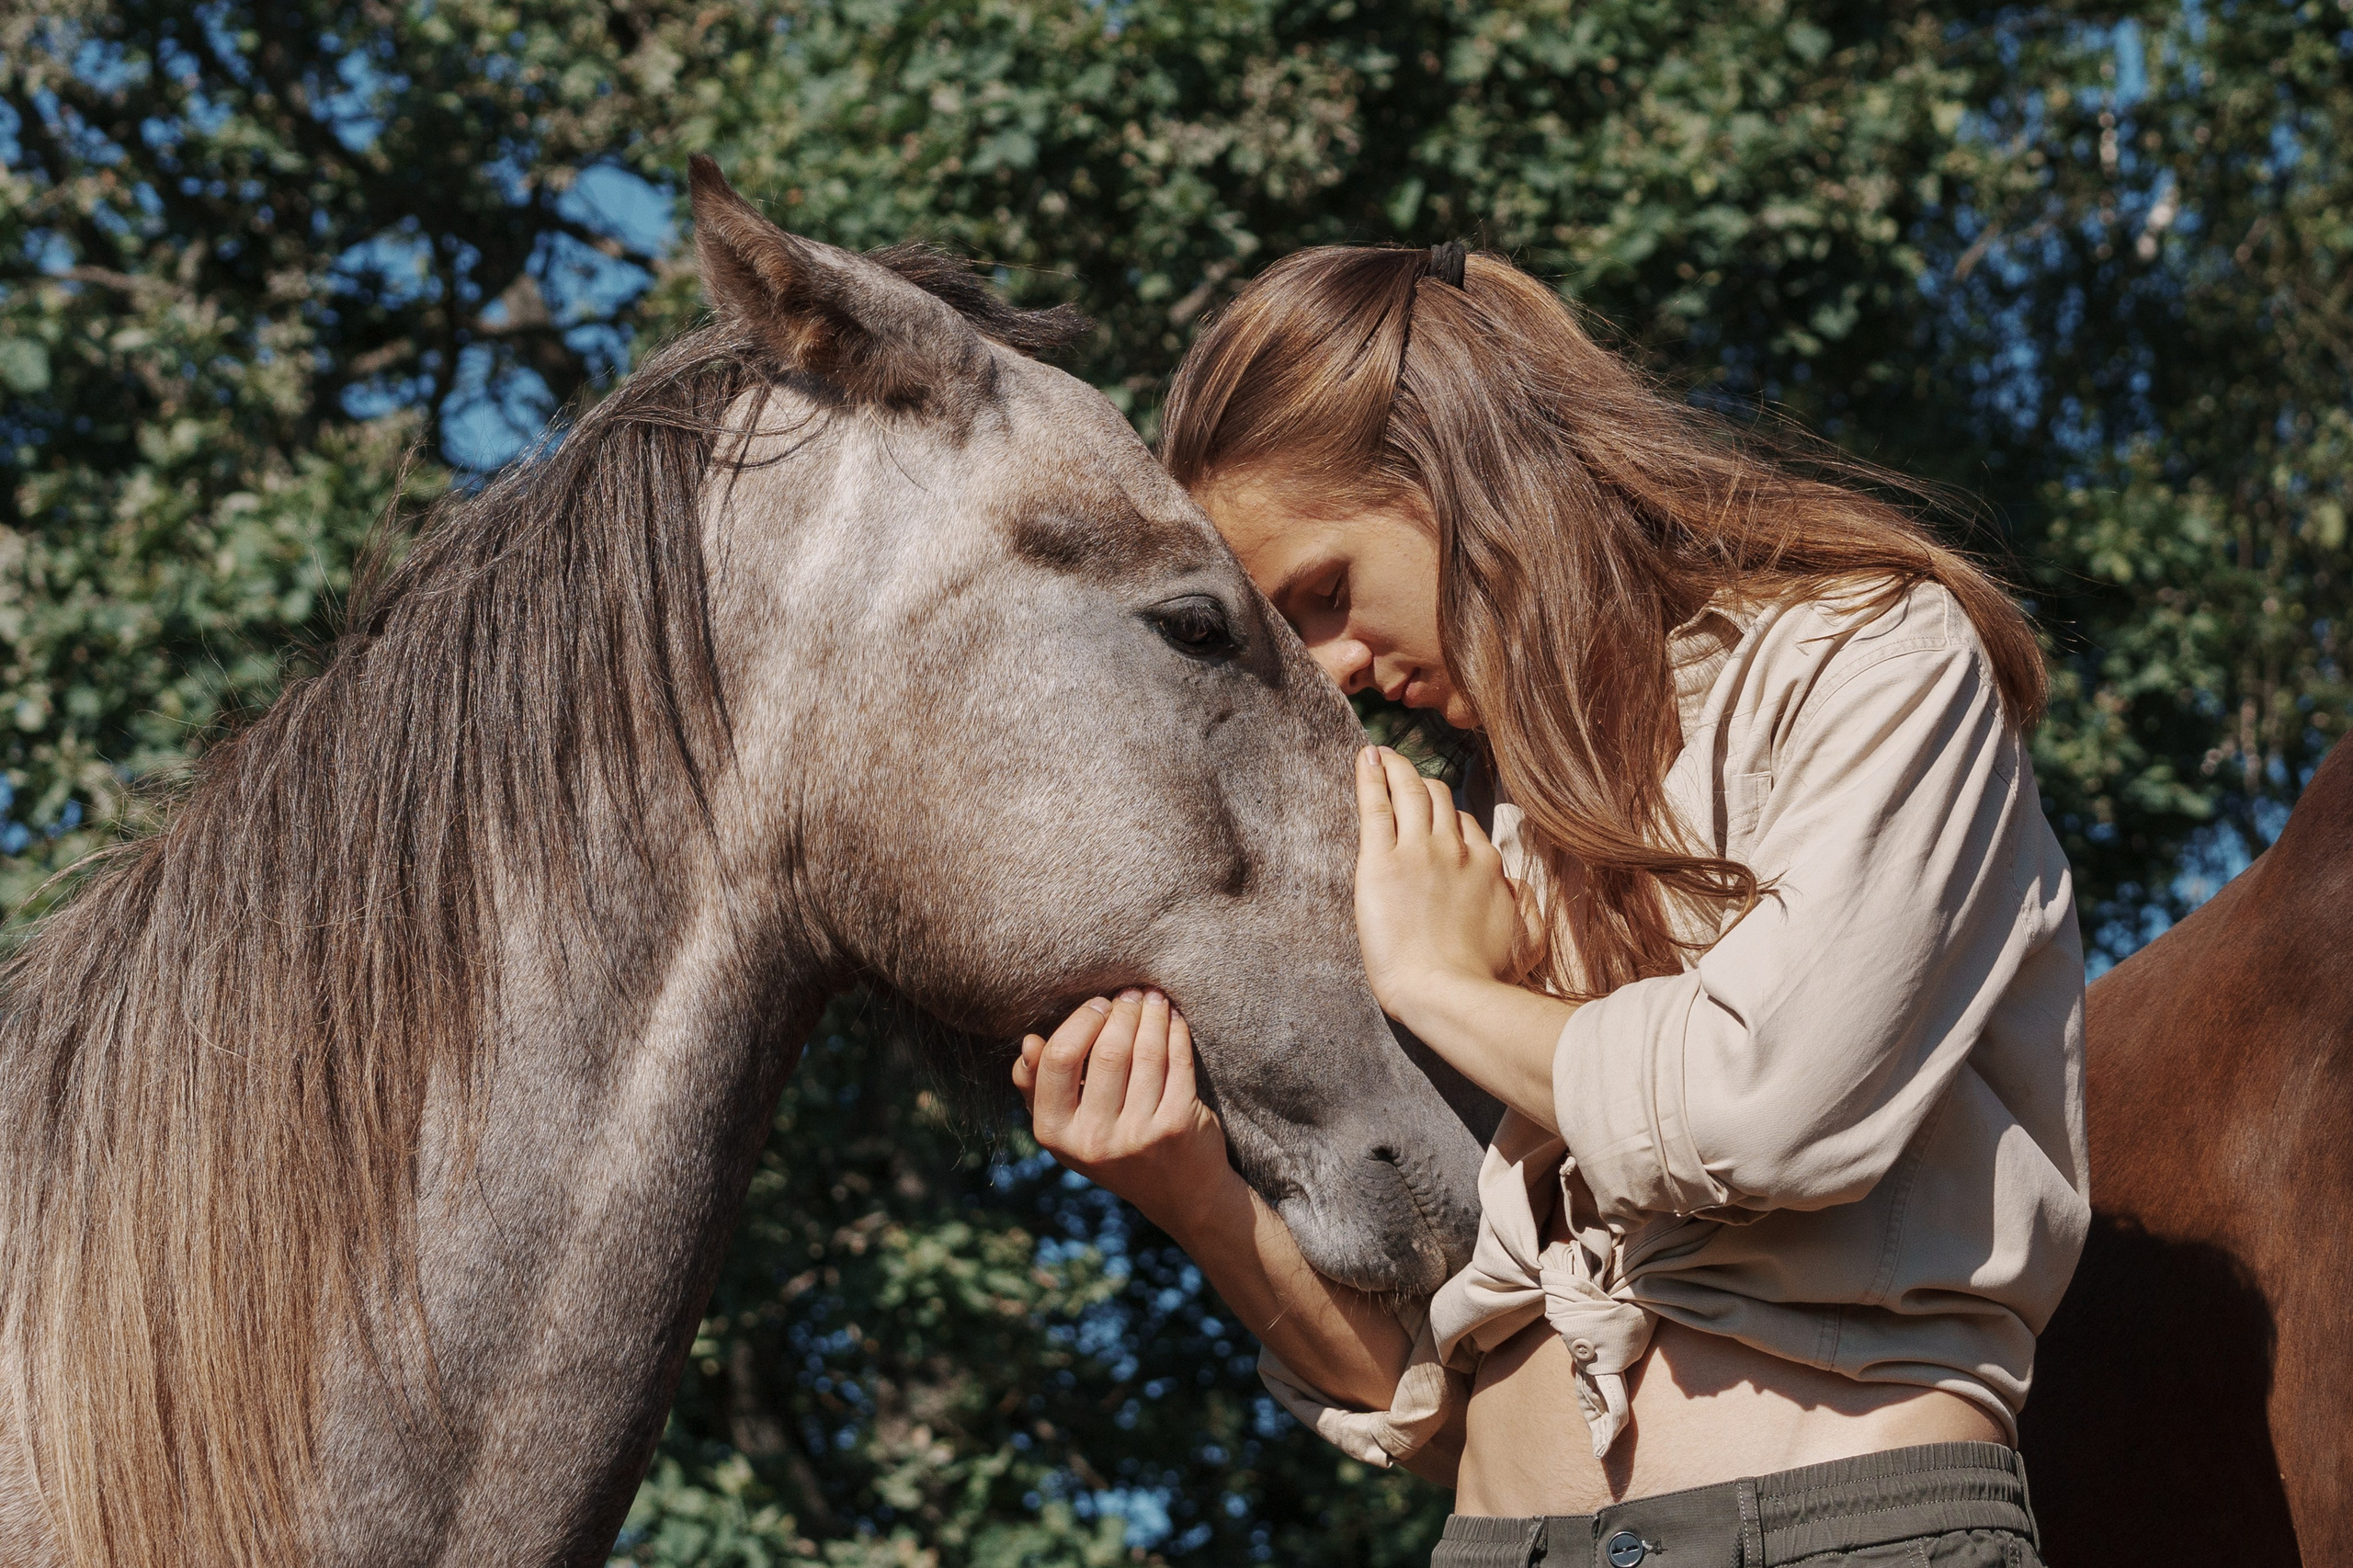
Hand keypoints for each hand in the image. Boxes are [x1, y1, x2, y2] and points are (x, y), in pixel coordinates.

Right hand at [1013, 988, 1239, 1236]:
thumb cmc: (1114, 1143)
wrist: (1179, 1192)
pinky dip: (1176, 1032)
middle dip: (1121, 1011)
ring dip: (1151, 1014)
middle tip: (1130, 993)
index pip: (1059, 1059)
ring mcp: (1138, 1136)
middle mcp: (1094, 1140)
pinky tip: (1174, 1019)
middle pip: (1107, 1051)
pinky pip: (1177, 1063)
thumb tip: (1028, 1042)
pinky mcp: (1177, 1128)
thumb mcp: (1066, 1125)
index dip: (1080, 1021)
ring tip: (1152, 998)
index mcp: (1055, 1133)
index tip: (1099, 1003)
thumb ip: (1038, 1086)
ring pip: (1146, 1052)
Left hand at [1353, 746, 1526, 1025]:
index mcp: (1487, 866)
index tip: (1435, 819)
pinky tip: (1365, 755)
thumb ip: (1527, 906)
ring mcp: (1418, 851)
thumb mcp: (1527, 940)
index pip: (1466, 825)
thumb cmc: (1484, 977)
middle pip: (1439, 800)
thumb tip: (1517, 885)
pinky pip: (1375, 805)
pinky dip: (1370, 775)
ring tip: (1382, 754)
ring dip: (1396, 767)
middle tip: (1405, 776)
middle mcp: (1455, 849)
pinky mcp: (1381, 861)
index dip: (1449, 819)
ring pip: (1410, 791)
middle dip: (1424, 784)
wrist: (1446, 992)